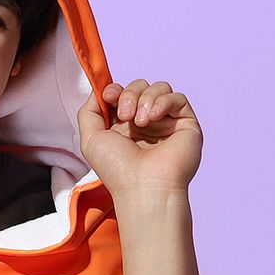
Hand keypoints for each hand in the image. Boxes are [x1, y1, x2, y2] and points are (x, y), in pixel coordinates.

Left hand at [76, 79, 202, 197]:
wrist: (142, 187)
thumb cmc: (116, 169)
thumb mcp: (91, 139)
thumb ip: (89, 111)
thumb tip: (99, 89)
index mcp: (124, 126)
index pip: (123, 93)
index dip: (116, 89)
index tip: (109, 96)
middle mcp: (146, 124)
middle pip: (140, 86)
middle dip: (129, 94)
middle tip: (125, 115)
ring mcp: (167, 123)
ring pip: (159, 88)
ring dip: (145, 98)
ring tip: (140, 122)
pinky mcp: (186, 125)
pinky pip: (177, 98)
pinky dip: (163, 102)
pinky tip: (153, 117)